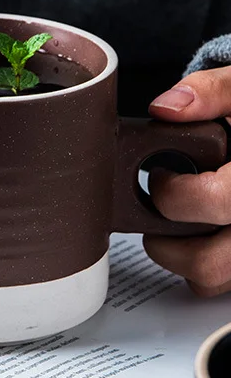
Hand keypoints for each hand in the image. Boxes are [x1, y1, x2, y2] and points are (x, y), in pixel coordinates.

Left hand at [145, 67, 230, 295]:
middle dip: (165, 241)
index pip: (212, 202)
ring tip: (170, 226)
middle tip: (157, 211)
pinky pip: (222, 284)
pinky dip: (201, 267)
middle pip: (209, 261)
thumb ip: (212, 93)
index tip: (158, 177)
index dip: (171, 193)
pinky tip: (196, 236)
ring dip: (180, 259)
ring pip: (214, 279)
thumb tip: (167, 108)